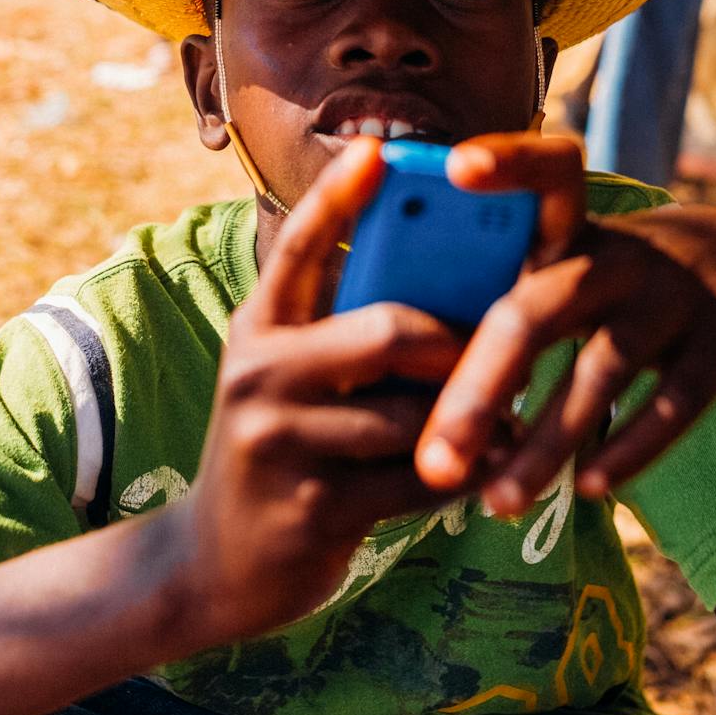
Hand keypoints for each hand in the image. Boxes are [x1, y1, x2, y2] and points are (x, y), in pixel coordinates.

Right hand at [169, 139, 466, 643]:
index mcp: (260, 328)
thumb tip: (449, 288)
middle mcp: (260, 373)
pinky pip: (416, 481)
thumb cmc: (281, 451)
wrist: (212, 565)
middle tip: (499, 354)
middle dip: (456, 344)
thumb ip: (344, 332)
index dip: (338, 197)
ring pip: (414, 415)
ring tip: (503, 425)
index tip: (377, 149)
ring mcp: (281, 442)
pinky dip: (457, 477)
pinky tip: (472, 476)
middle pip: (388, 331)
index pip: (300, 247)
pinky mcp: (312, 508)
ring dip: (467, 423)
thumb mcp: (291, 378)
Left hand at [416, 135, 715, 514]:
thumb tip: (398, 366)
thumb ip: (501, 289)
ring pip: (601, 371)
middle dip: (480, 390)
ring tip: (499, 504)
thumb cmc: (616, 279)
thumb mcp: (572, 260)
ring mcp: (674, 298)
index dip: (507, 162)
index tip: (457, 164)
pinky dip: (629, 449)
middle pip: (538, 310)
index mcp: (570, 229)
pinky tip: (586, 489)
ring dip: (547, 444)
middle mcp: (619, 256)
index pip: (544, 172)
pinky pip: (674, 402)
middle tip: (435, 462)